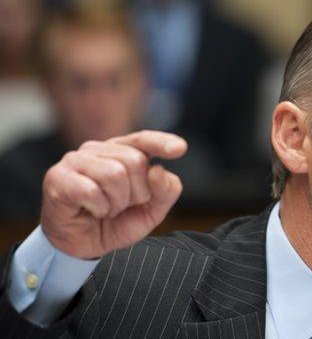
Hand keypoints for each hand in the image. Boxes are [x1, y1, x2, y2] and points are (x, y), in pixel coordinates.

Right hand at [40, 130, 186, 258]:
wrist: (80, 246)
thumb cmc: (115, 223)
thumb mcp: (150, 212)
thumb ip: (164, 192)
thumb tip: (158, 171)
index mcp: (122, 152)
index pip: (144, 140)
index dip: (162, 142)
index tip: (180, 149)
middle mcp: (98, 150)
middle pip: (135, 161)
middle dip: (137, 192)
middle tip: (122, 206)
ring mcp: (75, 160)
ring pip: (114, 174)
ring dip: (116, 202)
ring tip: (106, 209)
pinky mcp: (57, 177)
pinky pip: (91, 190)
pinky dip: (98, 208)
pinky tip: (91, 211)